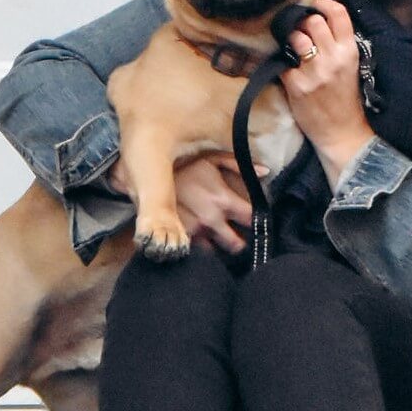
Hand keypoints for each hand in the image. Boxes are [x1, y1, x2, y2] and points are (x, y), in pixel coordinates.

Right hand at [110, 153, 257, 253]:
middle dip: (241, 243)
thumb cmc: (182, 164)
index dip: (258, 221)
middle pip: (237, 245)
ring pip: (216, 252)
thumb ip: (239, 164)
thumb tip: (266, 172)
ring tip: (220, 240)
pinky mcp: (178, 240)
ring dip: (219, 247)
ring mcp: (193, 233)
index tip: (257, 221)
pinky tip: (202, 241)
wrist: (145, 175)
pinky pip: (196, 253)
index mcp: (222, 200)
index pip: (251, 220)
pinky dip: (201, 249)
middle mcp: (210, 221)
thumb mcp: (211, 157)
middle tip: (241, 237)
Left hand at [281, 0, 374, 187]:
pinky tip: (288, 70)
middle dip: (304, 23)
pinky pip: (283, 63)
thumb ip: (339, 44)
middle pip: (313, 22)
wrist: (342, 133)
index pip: (338, 13)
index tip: (316, 6)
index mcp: (349, 51)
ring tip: (293, 49)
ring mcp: (314, 72)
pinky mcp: (297, 85)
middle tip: (301, 31)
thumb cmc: (346, 99)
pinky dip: (283, 64)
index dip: (324, 4)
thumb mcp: (351, 66)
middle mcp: (333, 58)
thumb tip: (321, 19)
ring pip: (296, 38)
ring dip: (291, 40)